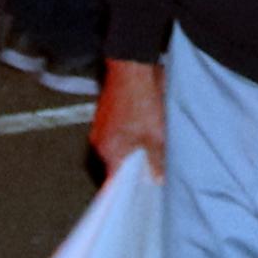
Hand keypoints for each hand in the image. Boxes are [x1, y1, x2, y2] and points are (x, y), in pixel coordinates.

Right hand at [93, 56, 166, 177]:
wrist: (132, 64)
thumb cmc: (140, 100)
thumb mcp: (154, 135)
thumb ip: (155, 160)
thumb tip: (157, 179)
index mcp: (108, 151)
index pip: (115, 181)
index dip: (129, 188)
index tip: (142, 193)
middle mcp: (101, 141)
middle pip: (118, 164)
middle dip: (136, 167)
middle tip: (155, 171)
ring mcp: (103, 126)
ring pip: (121, 147)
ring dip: (135, 149)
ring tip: (153, 147)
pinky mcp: (109, 113)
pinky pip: (121, 132)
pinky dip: (133, 134)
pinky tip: (148, 129)